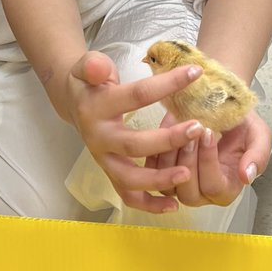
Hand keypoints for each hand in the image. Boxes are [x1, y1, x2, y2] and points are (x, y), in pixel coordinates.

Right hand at [56, 51, 207, 213]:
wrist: (74, 103)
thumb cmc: (89, 81)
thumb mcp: (88, 66)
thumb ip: (93, 66)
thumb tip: (99, 68)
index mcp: (97, 108)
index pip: (136, 96)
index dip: (166, 84)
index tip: (195, 74)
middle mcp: (99, 139)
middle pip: (134, 145)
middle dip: (167, 140)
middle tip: (197, 129)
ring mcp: (104, 160)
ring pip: (130, 179)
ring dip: (159, 179)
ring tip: (187, 173)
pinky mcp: (110, 174)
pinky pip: (129, 196)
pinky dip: (150, 204)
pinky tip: (173, 204)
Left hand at [146, 110, 271, 207]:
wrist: (221, 107)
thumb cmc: (241, 125)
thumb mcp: (260, 136)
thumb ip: (258, 156)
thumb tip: (247, 177)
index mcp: (226, 189)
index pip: (214, 187)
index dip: (209, 161)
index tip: (209, 133)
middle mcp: (201, 193)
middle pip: (188, 193)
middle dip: (189, 160)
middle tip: (193, 130)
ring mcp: (179, 183)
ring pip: (167, 184)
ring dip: (171, 156)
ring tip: (179, 128)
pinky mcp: (161, 170)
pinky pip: (153, 169)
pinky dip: (158, 150)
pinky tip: (168, 128)